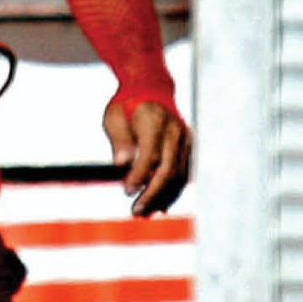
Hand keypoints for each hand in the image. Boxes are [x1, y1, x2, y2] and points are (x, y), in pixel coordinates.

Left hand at [106, 96, 190, 216]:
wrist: (150, 90)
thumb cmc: (126, 106)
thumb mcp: (113, 117)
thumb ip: (119, 140)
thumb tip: (122, 164)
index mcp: (155, 121)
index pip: (151, 155)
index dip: (139, 176)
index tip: (126, 190)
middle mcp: (175, 131)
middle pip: (168, 169)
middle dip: (153, 193)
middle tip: (136, 210)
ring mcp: (185, 139)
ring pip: (178, 175)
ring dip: (163, 196)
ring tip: (145, 211)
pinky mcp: (189, 147)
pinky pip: (183, 173)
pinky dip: (172, 190)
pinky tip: (160, 204)